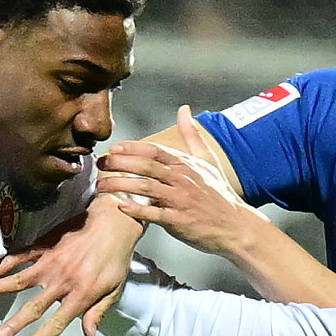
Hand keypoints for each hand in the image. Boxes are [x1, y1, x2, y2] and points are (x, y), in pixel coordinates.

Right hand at [0, 195, 141, 335]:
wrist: (113, 223)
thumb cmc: (117, 257)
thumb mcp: (115, 288)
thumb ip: (98, 312)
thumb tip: (88, 334)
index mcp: (81, 294)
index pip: (58, 322)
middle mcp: (63, 281)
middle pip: (34, 306)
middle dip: (16, 322)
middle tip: (0, 334)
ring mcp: (51, 262)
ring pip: (20, 279)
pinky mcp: (45, 246)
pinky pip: (21, 256)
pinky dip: (5, 263)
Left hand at [95, 124, 260, 257]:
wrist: (235, 225)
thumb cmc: (219, 194)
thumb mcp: (208, 160)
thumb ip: (191, 135)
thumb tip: (184, 110)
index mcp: (185, 164)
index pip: (154, 151)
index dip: (131, 148)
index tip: (113, 148)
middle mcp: (182, 179)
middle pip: (145, 166)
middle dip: (119, 163)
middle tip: (100, 165)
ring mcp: (180, 200)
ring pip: (145, 187)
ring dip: (120, 186)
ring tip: (101, 187)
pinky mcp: (179, 220)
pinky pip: (154, 213)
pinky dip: (136, 209)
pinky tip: (120, 207)